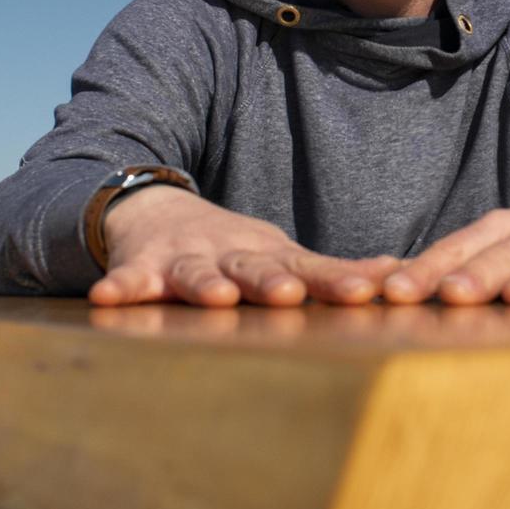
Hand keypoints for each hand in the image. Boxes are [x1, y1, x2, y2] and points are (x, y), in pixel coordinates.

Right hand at [88, 186, 399, 307]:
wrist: (154, 209)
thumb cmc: (231, 246)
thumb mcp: (283, 254)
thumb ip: (334, 272)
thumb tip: (401, 274)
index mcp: (270, 257)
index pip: (311, 271)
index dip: (337, 281)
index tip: (367, 292)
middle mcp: (231, 255)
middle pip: (255, 268)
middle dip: (271, 281)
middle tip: (290, 293)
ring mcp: (185, 259)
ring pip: (196, 274)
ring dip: (205, 284)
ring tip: (215, 296)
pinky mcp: (141, 267)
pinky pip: (129, 280)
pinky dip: (121, 287)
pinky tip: (108, 299)